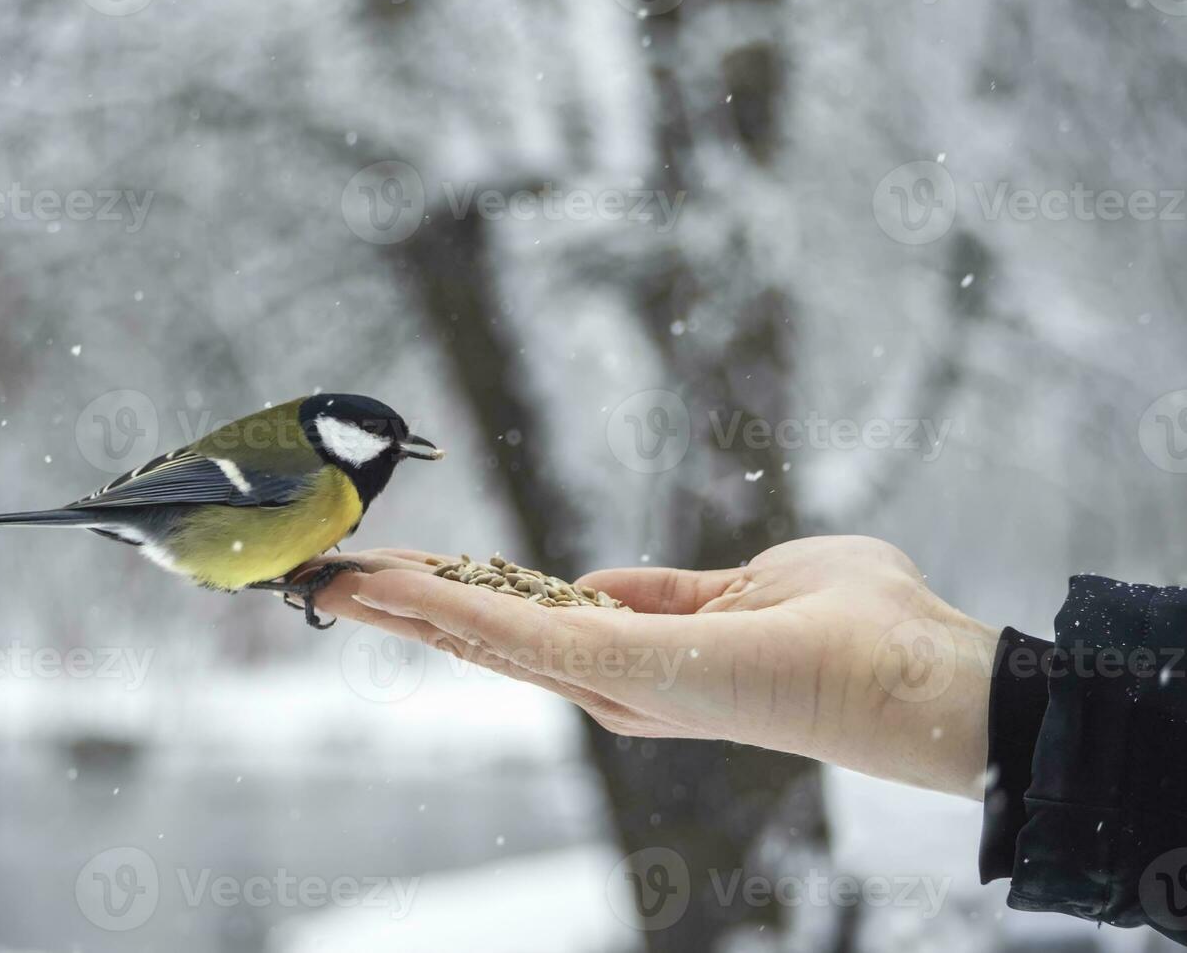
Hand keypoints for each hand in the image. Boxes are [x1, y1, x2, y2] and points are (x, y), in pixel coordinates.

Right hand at [306, 536, 1000, 798]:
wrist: (930, 679)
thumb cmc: (862, 629)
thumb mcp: (749, 585)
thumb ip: (666, 590)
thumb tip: (598, 585)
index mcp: (640, 662)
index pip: (524, 627)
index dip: (455, 600)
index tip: (394, 571)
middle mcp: (617, 685)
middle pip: (486, 639)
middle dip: (405, 606)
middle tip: (328, 575)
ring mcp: (620, 683)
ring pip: (486, 638)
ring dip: (405, 604)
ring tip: (334, 576)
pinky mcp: (632, 670)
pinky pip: (521, 631)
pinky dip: (451, 607)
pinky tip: (392, 585)